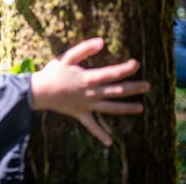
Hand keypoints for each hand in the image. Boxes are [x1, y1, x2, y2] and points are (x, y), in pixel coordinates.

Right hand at [30, 37, 149, 145]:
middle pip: (116, 91)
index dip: (125, 69)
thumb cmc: (51, 73)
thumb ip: (84, 49)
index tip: (136, 64)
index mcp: (88, 78)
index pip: (111, 73)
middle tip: (147, 86)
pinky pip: (91, 126)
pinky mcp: (80, 114)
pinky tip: (110, 143)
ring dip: (125, 108)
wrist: (37, 92)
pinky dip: (100, 134)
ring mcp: (86, 105)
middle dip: (133, 88)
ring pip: (110, 108)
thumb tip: (101, 42)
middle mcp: (90, 93)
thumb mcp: (66, 57)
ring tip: (140, 108)